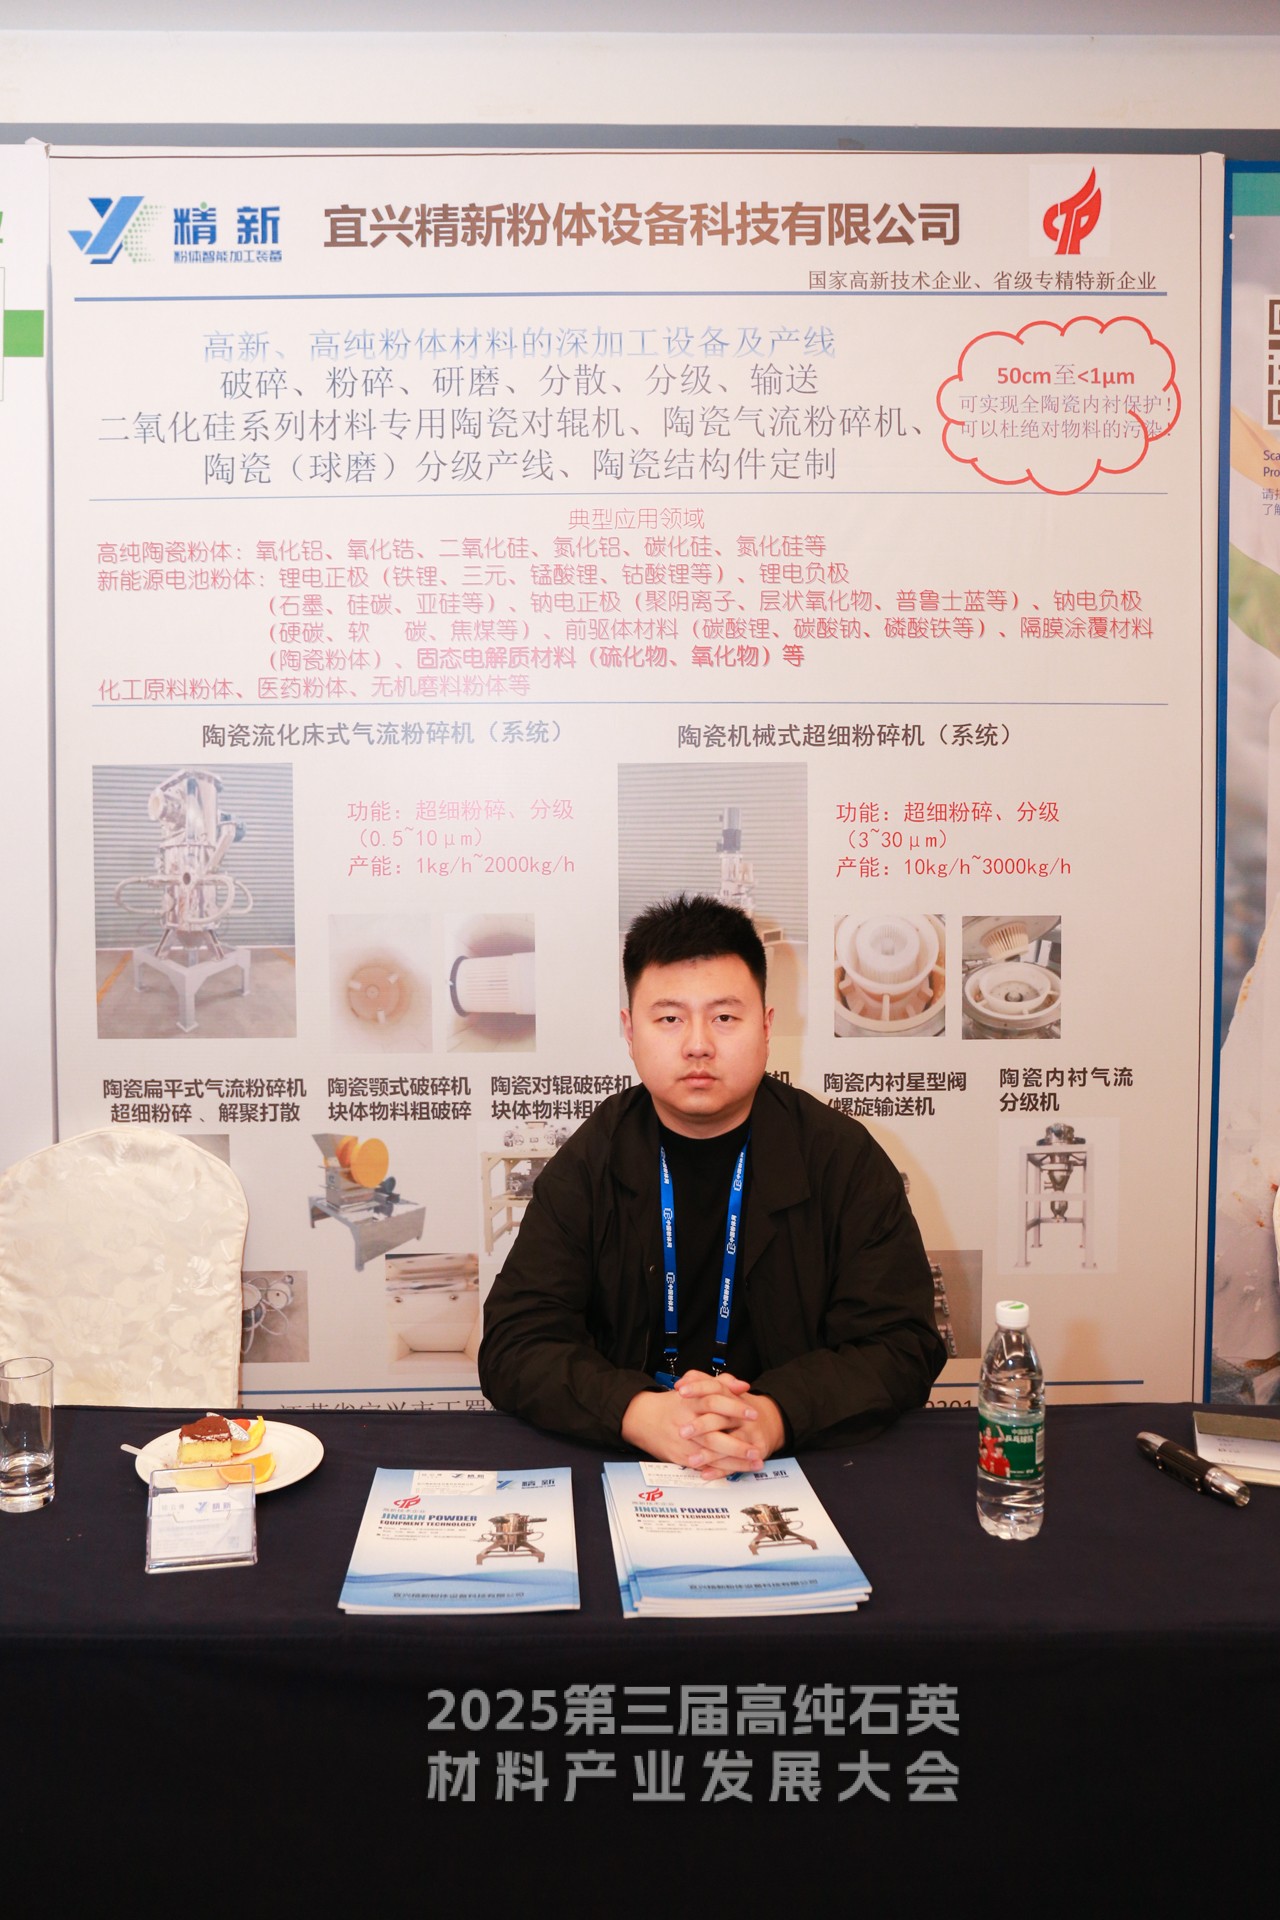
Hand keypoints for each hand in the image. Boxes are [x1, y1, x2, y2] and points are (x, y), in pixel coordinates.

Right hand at [621, 1372, 783, 1479]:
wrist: (642, 1418)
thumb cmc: (674, 1403)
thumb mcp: (695, 1387)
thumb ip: (720, 1384)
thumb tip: (743, 1386)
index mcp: (690, 1401)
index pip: (713, 1401)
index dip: (734, 1407)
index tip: (754, 1414)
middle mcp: (686, 1422)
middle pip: (712, 1433)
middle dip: (736, 1444)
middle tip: (756, 1449)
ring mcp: (682, 1442)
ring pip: (709, 1454)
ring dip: (734, 1461)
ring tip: (754, 1463)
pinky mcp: (679, 1456)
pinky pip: (701, 1465)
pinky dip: (718, 1470)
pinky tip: (736, 1472)